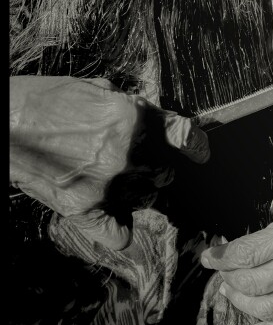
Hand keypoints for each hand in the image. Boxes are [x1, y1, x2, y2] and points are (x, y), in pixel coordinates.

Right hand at [9, 76, 209, 249]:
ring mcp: (104, 182)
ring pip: (146, 197)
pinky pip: (118, 234)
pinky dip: (120, 231)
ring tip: (114, 180)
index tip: (201, 152)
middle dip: (158, 167)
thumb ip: (129, 107)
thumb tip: (151, 118)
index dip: (196, 145)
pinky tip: (119, 224)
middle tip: (137, 163)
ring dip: (139, 191)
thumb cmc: (42, 100)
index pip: (184, 135)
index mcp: (131, 117)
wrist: (0, 122)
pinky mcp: (82, 206)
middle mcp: (124, 152)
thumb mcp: (95, 90)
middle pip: (165, 170)